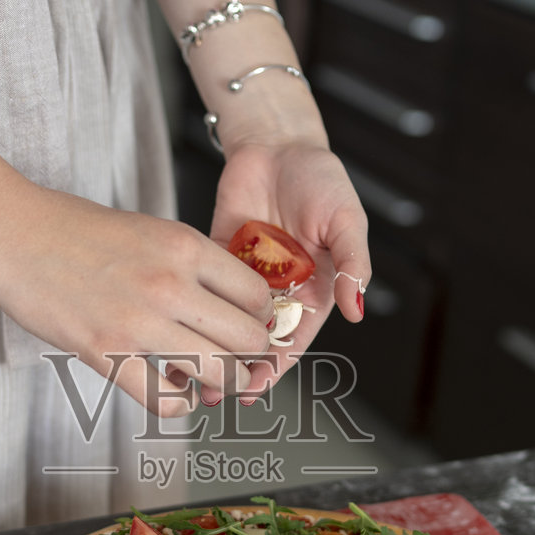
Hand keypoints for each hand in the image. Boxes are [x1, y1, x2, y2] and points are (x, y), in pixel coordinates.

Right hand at [0, 184, 276, 416]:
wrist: (12, 233)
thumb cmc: (74, 229)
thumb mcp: (149, 229)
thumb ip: (189, 263)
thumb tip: (225, 302)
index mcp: (184, 247)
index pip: (256, 295)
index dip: (263, 318)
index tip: (254, 327)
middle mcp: (170, 284)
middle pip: (246, 339)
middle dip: (253, 359)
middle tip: (246, 364)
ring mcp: (138, 322)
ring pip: (215, 373)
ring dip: (224, 386)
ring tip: (215, 385)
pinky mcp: (105, 353)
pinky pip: (163, 398)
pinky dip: (178, 404)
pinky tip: (174, 393)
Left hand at [209, 140, 370, 401]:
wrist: (279, 143)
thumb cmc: (321, 180)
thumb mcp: (346, 221)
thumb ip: (353, 264)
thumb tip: (357, 308)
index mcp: (313, 288)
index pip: (291, 338)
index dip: (273, 366)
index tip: (254, 388)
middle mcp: (279, 289)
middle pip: (255, 340)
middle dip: (236, 367)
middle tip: (215, 392)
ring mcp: (246, 275)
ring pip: (226, 322)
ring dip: (210, 347)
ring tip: (190, 374)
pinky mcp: (217, 256)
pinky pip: (205, 290)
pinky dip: (194, 312)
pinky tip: (177, 332)